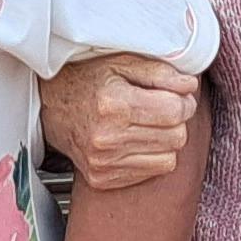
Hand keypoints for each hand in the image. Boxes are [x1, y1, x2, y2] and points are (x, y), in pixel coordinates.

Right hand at [39, 51, 200, 191]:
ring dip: (165, 141)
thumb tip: (191, 86)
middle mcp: (108, 137)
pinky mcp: (102, 178)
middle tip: (162, 109)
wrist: (49, 105)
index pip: (176, 112)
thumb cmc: (87, 79)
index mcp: (115, 104)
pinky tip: (134, 140)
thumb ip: (160, 72)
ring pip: (168, 159)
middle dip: (176, 121)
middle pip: (176, 137)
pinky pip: (151, 172)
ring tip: (147, 125)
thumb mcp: (122, 62)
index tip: (178, 96)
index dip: (184, 102)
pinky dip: (150, 156)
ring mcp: (104, 162)